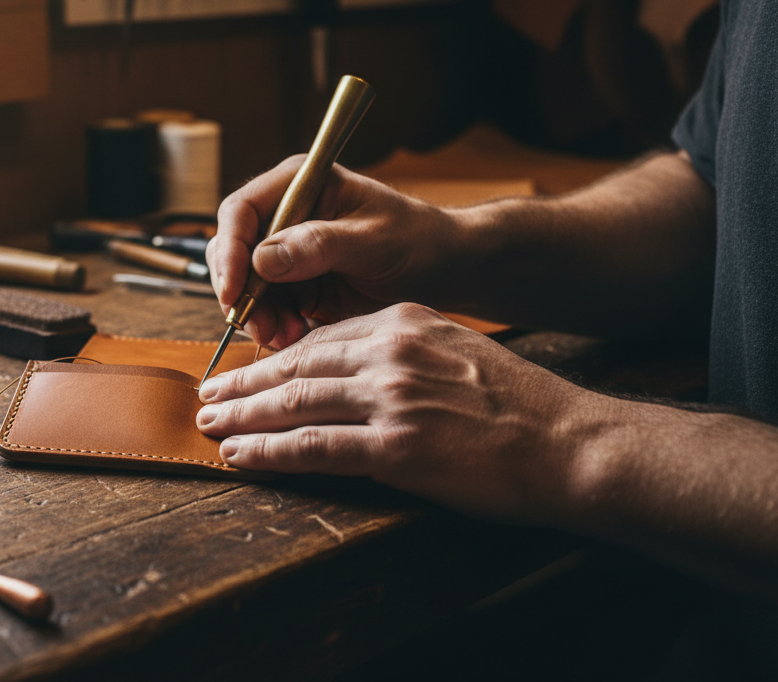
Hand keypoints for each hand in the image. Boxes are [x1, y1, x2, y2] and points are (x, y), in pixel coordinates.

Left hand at [196, 303, 605, 522]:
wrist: (570, 444)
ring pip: (294, 403)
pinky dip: (268, 452)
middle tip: (207, 395)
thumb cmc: (518, 406)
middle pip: (296, 366)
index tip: (246, 372)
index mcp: (404, 321)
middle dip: (244, 383)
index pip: (320, 339)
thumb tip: (353, 368)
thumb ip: (403, 351)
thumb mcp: (456, 350)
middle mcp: (391, 352)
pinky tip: (239, 455)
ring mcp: (391, 399)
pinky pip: (313, 447)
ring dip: (242, 416)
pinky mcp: (396, 448)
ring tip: (209, 425)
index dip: (274, 359)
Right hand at [206, 158, 459, 349]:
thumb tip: (264, 258)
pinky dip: (274, 326)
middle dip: (241, 292)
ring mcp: (288, 252)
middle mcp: (285, 216)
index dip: (230, 250)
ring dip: (258, 315)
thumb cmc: (417, 240)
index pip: (241, 211)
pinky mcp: (295, 285)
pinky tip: (296, 337)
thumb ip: (319, 244)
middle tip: (261, 326)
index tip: (234, 291)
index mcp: (299, 185)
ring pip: (245, 286)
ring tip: (286, 336)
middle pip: (234, 252)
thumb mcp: (372, 239)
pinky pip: (267, 308)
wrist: (443, 270)